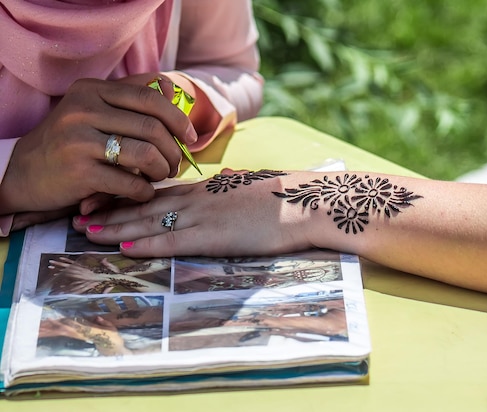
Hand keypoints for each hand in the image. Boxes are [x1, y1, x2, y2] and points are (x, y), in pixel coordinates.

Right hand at [0, 76, 197, 216]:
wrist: (24, 172)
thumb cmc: (70, 142)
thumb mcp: (94, 111)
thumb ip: (130, 98)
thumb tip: (170, 86)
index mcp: (92, 91)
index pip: (149, 97)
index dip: (178, 118)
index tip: (190, 137)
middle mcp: (84, 111)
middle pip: (153, 128)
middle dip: (174, 151)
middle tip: (175, 164)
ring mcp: (79, 141)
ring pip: (146, 154)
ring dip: (163, 170)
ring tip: (161, 177)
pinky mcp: (79, 173)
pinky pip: (130, 183)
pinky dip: (145, 191)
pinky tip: (143, 193)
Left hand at [73, 170, 313, 257]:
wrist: (304, 203)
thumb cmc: (284, 195)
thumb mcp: (253, 184)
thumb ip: (234, 183)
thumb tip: (227, 177)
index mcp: (208, 187)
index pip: (159, 191)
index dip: (128, 195)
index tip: (104, 198)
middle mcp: (198, 198)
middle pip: (144, 204)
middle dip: (110, 209)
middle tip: (78, 213)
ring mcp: (203, 216)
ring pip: (148, 221)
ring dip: (115, 227)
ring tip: (85, 230)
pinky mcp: (212, 236)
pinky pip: (170, 241)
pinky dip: (143, 244)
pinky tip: (122, 247)